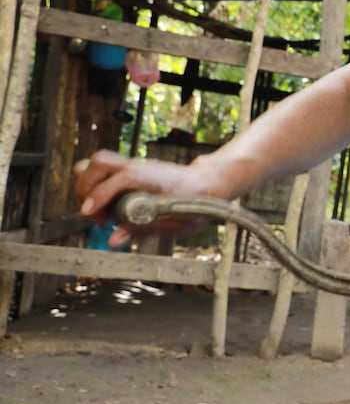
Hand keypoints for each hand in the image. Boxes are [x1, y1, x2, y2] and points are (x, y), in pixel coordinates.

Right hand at [73, 149, 225, 247]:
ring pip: (99, 162)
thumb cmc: (194, 201)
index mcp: (147, 177)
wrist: (209, 185)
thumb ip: (139, 229)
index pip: (112, 182)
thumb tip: (113, 240)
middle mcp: (138, 167)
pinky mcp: (134, 171)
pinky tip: (109, 207)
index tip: (89, 215)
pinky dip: (99, 186)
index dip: (96, 199)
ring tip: (98, 209)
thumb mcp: (171, 221)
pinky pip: (107, 171)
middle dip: (86, 188)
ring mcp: (135, 166)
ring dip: (89, 184)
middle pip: (97, 163)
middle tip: (94, 213)